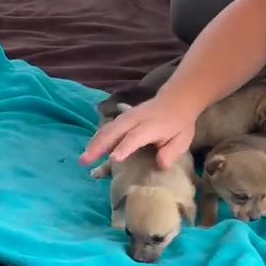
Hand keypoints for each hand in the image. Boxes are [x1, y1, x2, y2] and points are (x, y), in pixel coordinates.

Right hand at [80, 96, 197, 169]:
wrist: (175, 100)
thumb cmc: (178, 124)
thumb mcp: (182, 139)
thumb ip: (171, 152)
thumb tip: (161, 165)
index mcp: (151, 126)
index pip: (135, 137)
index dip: (124, 147)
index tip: (113, 159)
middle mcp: (136, 119)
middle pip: (114, 131)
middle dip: (99, 145)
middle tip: (85, 160)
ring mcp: (127, 116)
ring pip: (107, 128)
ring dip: (94, 142)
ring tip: (84, 158)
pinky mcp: (122, 117)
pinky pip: (107, 127)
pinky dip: (97, 138)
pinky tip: (89, 149)